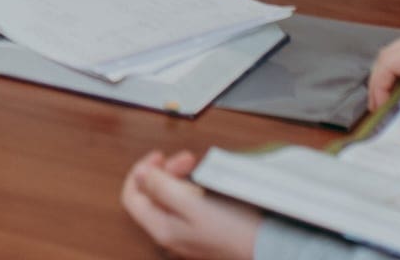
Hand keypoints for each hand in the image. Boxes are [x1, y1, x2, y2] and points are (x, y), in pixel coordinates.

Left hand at [120, 150, 261, 258]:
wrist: (267, 244)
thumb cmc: (232, 227)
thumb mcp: (191, 202)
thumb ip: (161, 187)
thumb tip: (140, 174)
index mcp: (162, 228)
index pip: (133, 197)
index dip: (140, 172)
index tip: (158, 156)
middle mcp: (170, 232)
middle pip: (152, 195)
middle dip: (164, 170)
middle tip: (186, 158)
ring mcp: (186, 232)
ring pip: (170, 197)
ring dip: (178, 176)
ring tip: (197, 166)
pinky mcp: (202, 228)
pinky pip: (186, 203)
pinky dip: (191, 187)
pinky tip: (205, 181)